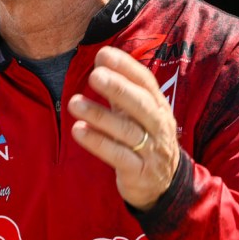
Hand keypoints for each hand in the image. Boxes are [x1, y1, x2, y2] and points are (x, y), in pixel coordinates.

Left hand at [67, 46, 179, 209]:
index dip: (126, 67)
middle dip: (118, 88)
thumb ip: (121, 89)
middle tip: (94, 75)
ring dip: (99, 115)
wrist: (164, 185)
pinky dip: (98, 142)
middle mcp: (158, 126)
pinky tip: (78, 130)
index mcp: (158, 107)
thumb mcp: (138, 114)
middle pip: (140, 103)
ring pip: (126, 130)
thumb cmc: (145, 140)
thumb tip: (101, 57)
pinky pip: (117, 156)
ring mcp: (151, 150)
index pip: (145, 82)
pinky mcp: (139, 172)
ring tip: (74, 103)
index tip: (103, 54)